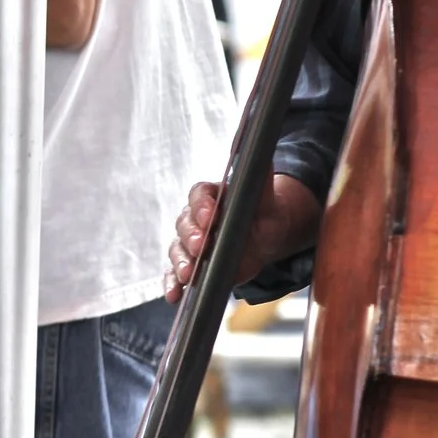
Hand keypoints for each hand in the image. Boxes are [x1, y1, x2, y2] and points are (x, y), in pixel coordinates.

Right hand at [164, 174, 323, 301]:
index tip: (211, 216)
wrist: (266, 236)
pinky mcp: (190, 264)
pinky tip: (173, 294)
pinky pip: (174, 272)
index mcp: (209, 195)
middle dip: (191, 238)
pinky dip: (171, 283)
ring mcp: (189, 242)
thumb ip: (259, 171)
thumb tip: (256, 143)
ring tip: (187, 275)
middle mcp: (194, 217)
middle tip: (201, 247)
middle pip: (184, 225)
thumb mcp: (266, 193)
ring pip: (177, 249)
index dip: (202, 206)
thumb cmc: (264, 211)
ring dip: (180, 262)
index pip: (199, 196)